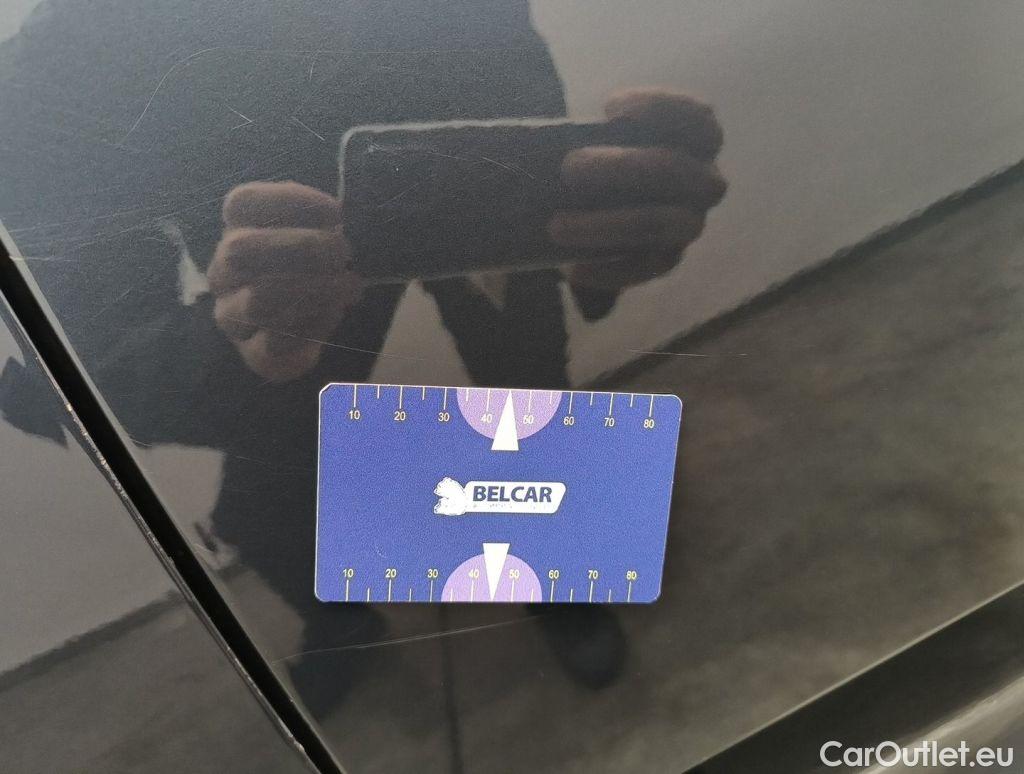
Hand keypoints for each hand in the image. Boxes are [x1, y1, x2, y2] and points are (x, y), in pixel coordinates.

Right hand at [207, 182, 362, 381]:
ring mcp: (232, 314)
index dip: (289, 201)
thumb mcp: (320, 234)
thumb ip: (324, 222)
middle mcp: (224, 271)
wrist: (312, 325)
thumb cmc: (317, 267)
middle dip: (302, 247)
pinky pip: (275, 343)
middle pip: (242, 249)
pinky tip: (334, 312)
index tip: (336, 212)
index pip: (243, 203)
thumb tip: (343, 217)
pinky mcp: (254, 353)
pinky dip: (312, 326)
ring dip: (313, 290)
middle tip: (344, 251)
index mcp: (238, 231)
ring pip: (258, 299)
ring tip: (350, 285)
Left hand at [551, 88, 725, 291]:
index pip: (696, 118)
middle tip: (568, 167)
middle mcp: (704, 182)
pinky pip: (641, 269)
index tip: (609, 108)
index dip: (659, 108)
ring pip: (656, 224)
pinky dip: (605, 270)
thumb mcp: (602, 141)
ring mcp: (689, 224)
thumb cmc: (603, 160)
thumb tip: (553, 148)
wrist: (596, 212)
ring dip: (604, 224)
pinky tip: (573, 270)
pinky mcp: (667, 260)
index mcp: (697, 140)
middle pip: (672, 170)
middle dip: (619, 167)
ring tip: (556, 226)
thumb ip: (594, 138)